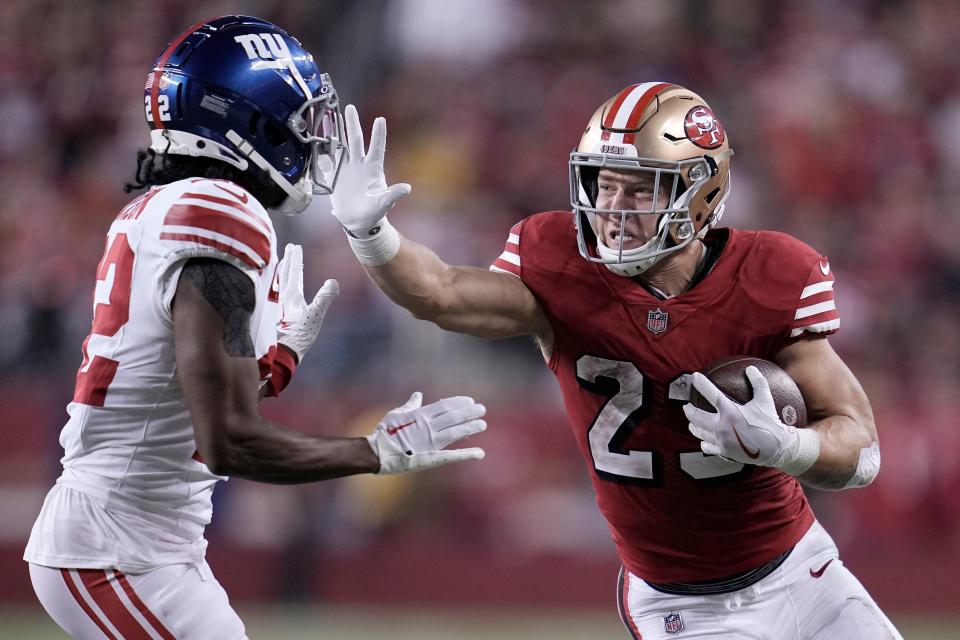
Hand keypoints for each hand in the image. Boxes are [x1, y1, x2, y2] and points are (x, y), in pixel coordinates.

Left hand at [275, 243, 338, 362]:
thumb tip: (333, 281)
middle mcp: (281, 298)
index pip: (294, 273)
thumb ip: (324, 298)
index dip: (296, 259)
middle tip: (289, 247)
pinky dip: (277, 283)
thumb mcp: (315, 316)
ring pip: (278, 282)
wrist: (282, 354)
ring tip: (282, 262)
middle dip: (288, 260)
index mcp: (291, 296)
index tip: (296, 246)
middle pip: (284, 274)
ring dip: (281, 270)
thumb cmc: (299, 336)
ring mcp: (276, 305)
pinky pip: (275, 292)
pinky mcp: (274, 314)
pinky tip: (277, 287)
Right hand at [330, 104, 410, 234]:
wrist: (359, 222)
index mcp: (372, 169)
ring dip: (335, 132)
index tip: (380, 119)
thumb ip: (393, 194)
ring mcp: (346, 170)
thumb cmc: (375, 212)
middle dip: (352, 124)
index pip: (376, 148)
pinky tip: (315, 140)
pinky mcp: (334, 178)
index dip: (378, 134)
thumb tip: (407, 188)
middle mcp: (359, 165)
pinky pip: (326, 162)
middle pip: (355, 140)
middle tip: (349, 107)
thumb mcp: (384, 203)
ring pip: (340, 147)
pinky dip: (321, 152)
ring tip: (330, 116)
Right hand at [367, 392, 485, 473]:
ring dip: (470, 428)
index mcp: (420, 415)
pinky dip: (467, 454)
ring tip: (483, 424)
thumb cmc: (384, 432)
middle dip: (469, 413)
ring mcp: (431, 443)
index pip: (445, 406)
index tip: (470, 401)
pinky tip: (480, 453)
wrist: (376, 453)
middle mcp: (428, 427)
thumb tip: (418, 394)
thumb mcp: (397, 414)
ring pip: (455, 433)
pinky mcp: (431, 458)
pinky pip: (453, 456)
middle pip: (453, 417)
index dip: (459, 403)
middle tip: (482, 409)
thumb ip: (411, 405)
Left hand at [683, 366, 817, 473]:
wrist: (777, 449)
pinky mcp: (724, 451)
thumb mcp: (765, 400)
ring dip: (693, 425)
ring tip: (691, 422)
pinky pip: (707, 446)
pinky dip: (703, 441)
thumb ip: (758, 383)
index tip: (694, 376)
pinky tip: (704, 439)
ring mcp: (721, 440)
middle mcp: (722, 426)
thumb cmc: (770, 423)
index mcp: (730, 412)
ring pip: (698, 432)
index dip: (701, 383)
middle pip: (696, 416)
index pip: (711, 394)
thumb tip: (751, 368)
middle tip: (686, 406)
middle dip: (688, 410)